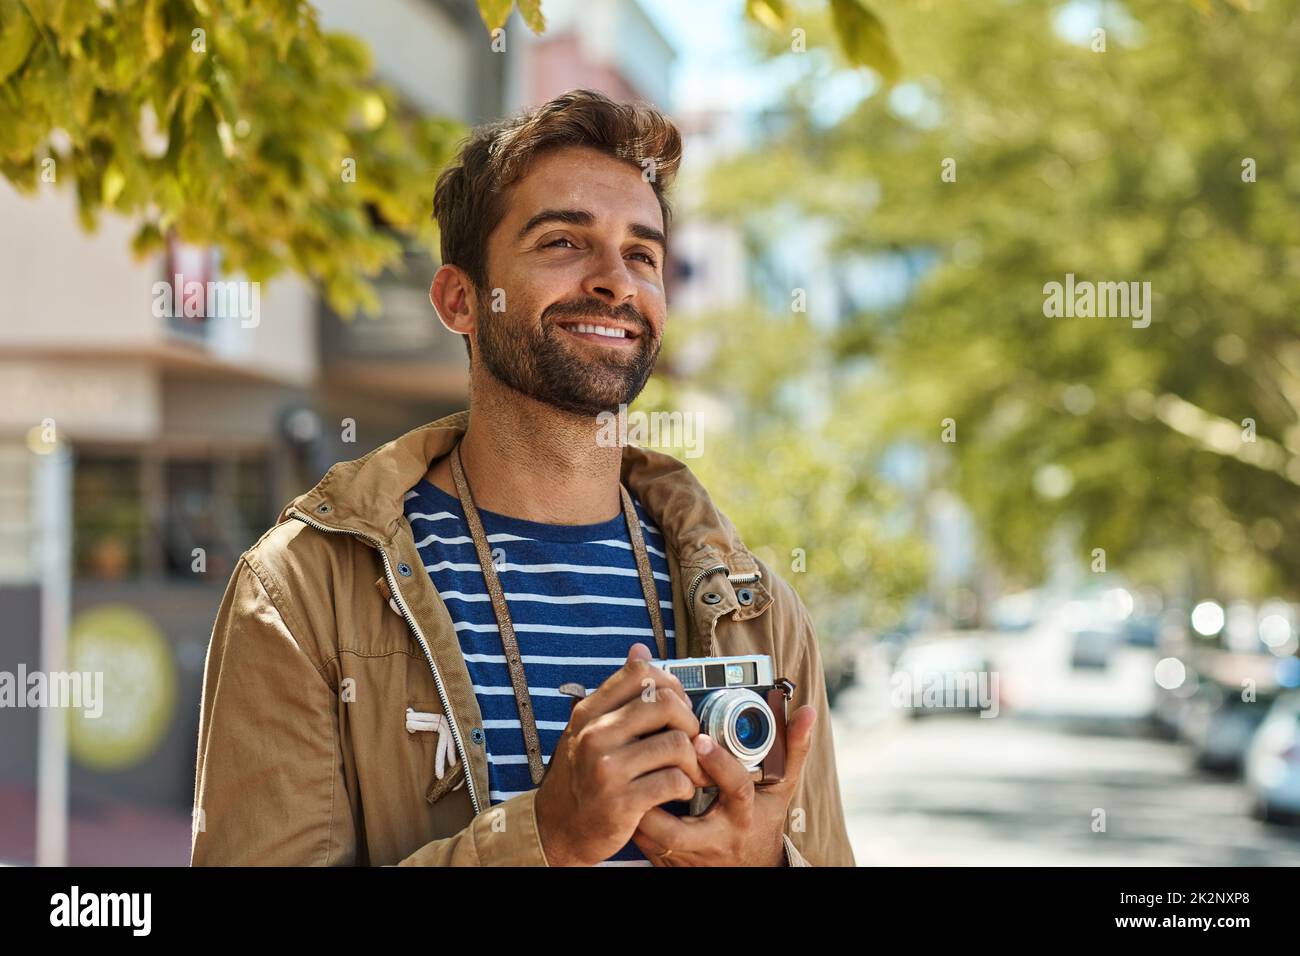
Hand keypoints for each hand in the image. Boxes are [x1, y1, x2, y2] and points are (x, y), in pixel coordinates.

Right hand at [534, 643, 713, 866]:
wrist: (558, 829)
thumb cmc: (582, 775)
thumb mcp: (590, 728)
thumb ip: (617, 692)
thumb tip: (641, 648)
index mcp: (589, 712)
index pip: (639, 671)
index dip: (670, 684)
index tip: (676, 706)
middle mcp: (594, 735)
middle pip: (665, 703)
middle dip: (689, 721)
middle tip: (688, 740)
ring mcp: (606, 769)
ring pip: (677, 744)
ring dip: (693, 760)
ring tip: (689, 771)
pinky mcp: (622, 802)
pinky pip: (674, 781)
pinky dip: (686, 786)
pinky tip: (679, 791)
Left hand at [630, 704, 816, 865]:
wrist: (749, 868)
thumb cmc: (761, 820)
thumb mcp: (781, 788)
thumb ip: (792, 749)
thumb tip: (808, 711)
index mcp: (744, 815)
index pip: (736, 789)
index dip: (719, 764)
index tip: (700, 737)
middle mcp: (716, 839)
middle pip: (680, 829)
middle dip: (656, 797)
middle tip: (641, 760)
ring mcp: (689, 855)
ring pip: (653, 839)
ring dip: (634, 808)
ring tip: (622, 771)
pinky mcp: (668, 862)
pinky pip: (643, 844)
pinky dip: (629, 819)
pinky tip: (617, 792)